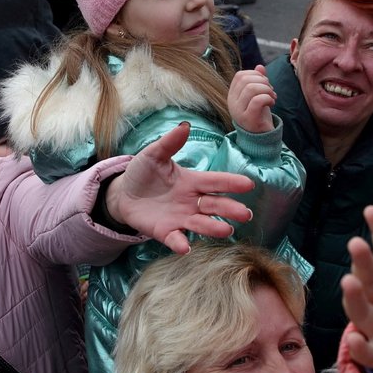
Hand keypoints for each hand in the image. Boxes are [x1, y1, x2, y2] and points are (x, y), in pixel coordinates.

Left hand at [106, 121, 254, 253]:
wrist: (123, 194)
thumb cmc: (143, 173)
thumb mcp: (154, 155)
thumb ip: (170, 143)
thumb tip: (184, 125)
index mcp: (192, 181)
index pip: (216, 181)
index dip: (232, 183)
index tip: (249, 184)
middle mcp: (192, 202)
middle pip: (215, 205)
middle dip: (231, 209)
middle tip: (246, 214)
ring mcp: (180, 218)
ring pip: (201, 223)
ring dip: (213, 227)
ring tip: (227, 230)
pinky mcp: (165, 231)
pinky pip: (175, 238)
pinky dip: (180, 243)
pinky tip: (185, 247)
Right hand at [228, 65, 276, 133]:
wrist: (261, 136)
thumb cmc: (259, 113)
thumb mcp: (259, 94)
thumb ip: (258, 80)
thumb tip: (260, 66)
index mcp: (232, 95)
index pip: (240, 75)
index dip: (255, 74)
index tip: (265, 83)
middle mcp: (232, 102)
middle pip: (246, 80)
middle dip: (263, 81)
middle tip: (271, 90)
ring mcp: (238, 111)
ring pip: (251, 88)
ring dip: (267, 90)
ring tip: (272, 97)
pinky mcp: (248, 118)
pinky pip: (257, 100)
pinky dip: (268, 98)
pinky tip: (272, 103)